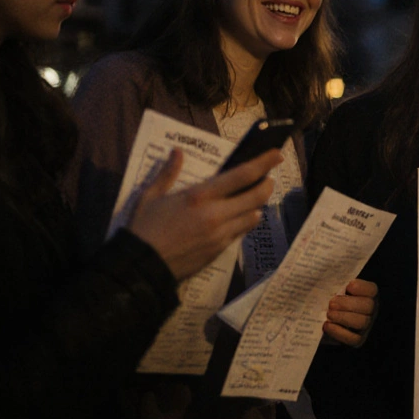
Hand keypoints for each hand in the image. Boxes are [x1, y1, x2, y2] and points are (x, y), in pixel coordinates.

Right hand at [127, 148, 282, 280]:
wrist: (142, 266)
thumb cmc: (144, 228)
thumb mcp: (150, 196)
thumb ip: (167, 173)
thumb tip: (177, 151)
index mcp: (201, 196)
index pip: (243, 175)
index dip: (264, 163)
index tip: (277, 155)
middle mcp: (217, 214)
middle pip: (257, 197)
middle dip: (267, 185)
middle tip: (268, 179)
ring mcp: (221, 234)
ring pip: (253, 216)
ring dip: (258, 205)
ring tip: (253, 197)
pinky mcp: (220, 250)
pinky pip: (241, 232)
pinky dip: (245, 222)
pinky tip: (239, 217)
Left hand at [324, 278, 376, 346]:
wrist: (323, 319)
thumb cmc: (330, 299)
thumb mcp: (335, 288)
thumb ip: (335, 283)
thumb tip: (326, 272)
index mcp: (368, 294)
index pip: (372, 290)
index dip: (361, 288)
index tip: (348, 286)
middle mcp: (371, 310)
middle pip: (368, 306)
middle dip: (348, 304)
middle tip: (331, 304)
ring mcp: (366, 326)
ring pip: (362, 322)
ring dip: (343, 317)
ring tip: (328, 314)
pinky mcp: (358, 340)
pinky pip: (353, 338)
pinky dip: (338, 332)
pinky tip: (326, 325)